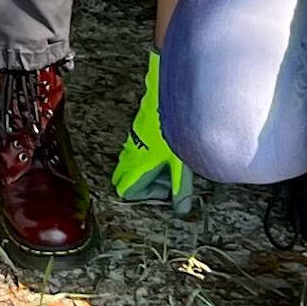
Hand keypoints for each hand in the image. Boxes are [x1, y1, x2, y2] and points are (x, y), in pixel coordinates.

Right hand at [111, 46, 191, 210]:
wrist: (168, 95)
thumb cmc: (173, 129)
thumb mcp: (182, 164)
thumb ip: (180, 189)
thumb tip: (181, 210)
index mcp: (137, 165)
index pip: (124, 191)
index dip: (144, 196)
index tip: (164, 191)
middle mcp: (130, 153)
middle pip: (125, 178)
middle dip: (144, 184)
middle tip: (167, 180)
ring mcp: (133, 139)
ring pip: (132, 162)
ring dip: (149, 168)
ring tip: (171, 163)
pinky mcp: (140, 128)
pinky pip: (139, 148)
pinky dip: (151, 154)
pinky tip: (170, 147)